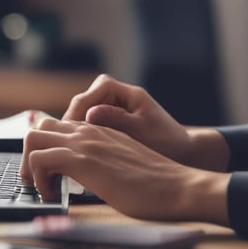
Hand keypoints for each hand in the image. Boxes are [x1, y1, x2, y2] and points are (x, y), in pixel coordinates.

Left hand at [20, 117, 230, 223]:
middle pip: (39, 127)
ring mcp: (86, 143)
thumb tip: (84, 179)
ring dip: (29, 165)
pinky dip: (37, 179)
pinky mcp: (84, 161)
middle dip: (30, 156)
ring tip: (44, 188)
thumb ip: (103, 162)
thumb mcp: (122, 165)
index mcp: (100, 130)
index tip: (49, 174)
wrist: (176, 186)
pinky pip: (40, 159)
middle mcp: (89, 131)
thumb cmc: (154, 183)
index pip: (57, 126)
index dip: (46, 150)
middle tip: (40, 181)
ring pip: (33, 138)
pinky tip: (54, 195)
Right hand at [63, 74, 229, 170]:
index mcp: (129, 93)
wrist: (184, 154)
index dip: (79, 110)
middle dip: (72, 123)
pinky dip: (83, 139)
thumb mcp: (142, 131)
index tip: (69, 131)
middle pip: (85, 103)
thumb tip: (89, 115)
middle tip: (63, 146)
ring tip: (68, 154)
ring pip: (84, 116)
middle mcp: (120, 98)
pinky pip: (90, 128)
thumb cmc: (167, 142)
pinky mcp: (113, 126)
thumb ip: (116, 121)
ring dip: (75, 132)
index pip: (95, 91)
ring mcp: (115, 111)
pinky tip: (79, 157)